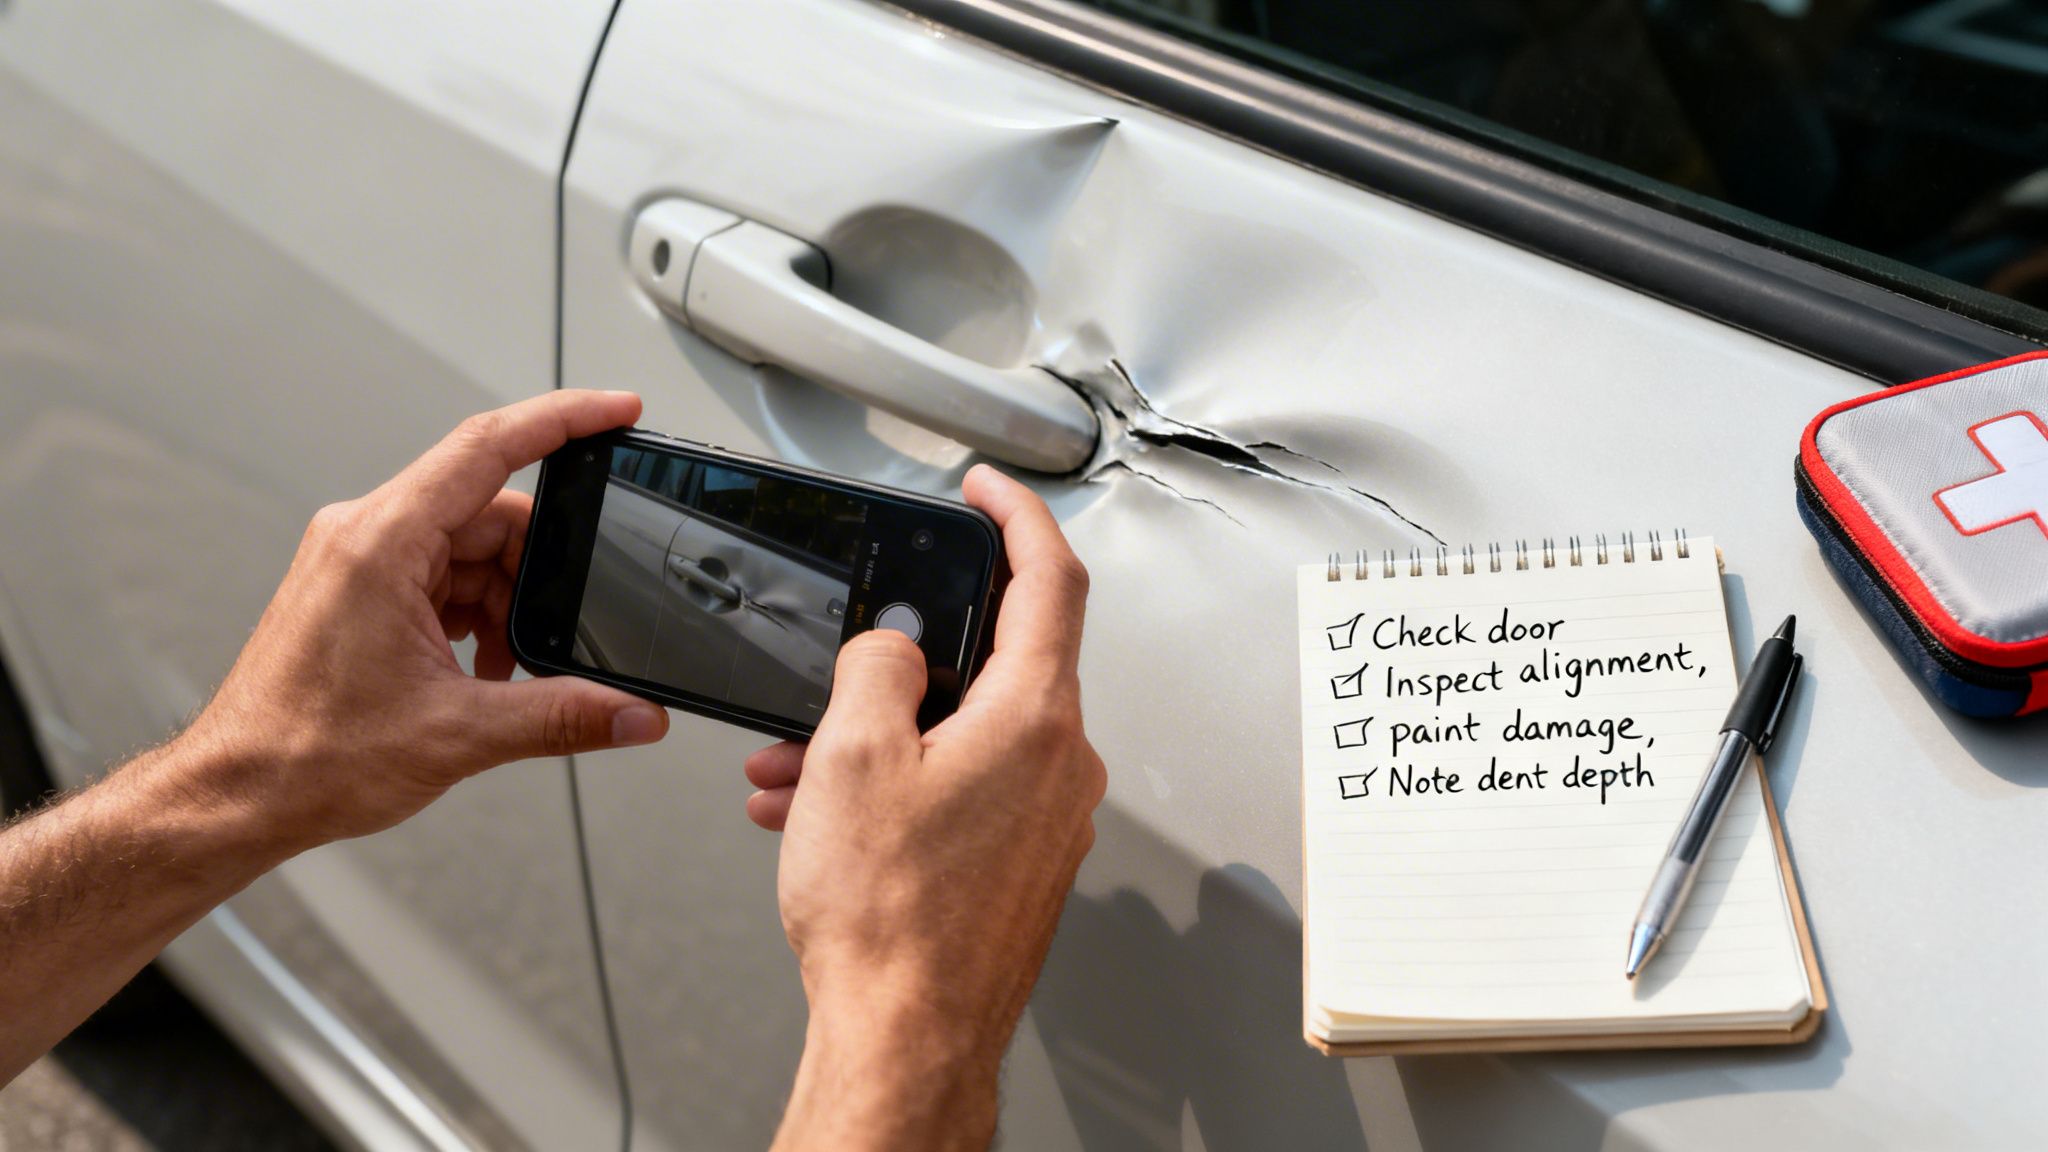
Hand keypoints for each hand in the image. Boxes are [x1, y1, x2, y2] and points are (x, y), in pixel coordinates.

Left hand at [180, 390, 669, 853]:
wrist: (237, 795)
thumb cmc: (302, 754)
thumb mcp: (458, 734)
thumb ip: (563, 716)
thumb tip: (633, 711)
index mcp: (381, 542)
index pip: (488, 447)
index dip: (564, 419)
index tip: (617, 410)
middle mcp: (365, 536)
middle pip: (492, 514)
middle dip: (541, 571)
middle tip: (566, 626)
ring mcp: (361, 562)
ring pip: (473, 551)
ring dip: (508, 604)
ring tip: (509, 670)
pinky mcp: (362, 591)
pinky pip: (445, 579)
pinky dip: (480, 617)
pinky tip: (485, 668)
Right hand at [743, 464, 1105, 1148]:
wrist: (907, 1040)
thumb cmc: (891, 922)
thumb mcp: (852, 756)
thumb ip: (878, 667)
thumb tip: (894, 648)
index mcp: (1035, 718)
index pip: (1051, 579)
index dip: (1018, 515)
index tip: (990, 488)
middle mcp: (1061, 764)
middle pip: (995, 662)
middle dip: (902, 660)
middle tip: (844, 666)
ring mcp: (1048, 818)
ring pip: (963, 735)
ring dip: (880, 736)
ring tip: (797, 768)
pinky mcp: (1024, 862)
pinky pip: (963, 790)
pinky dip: (898, 786)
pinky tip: (826, 816)